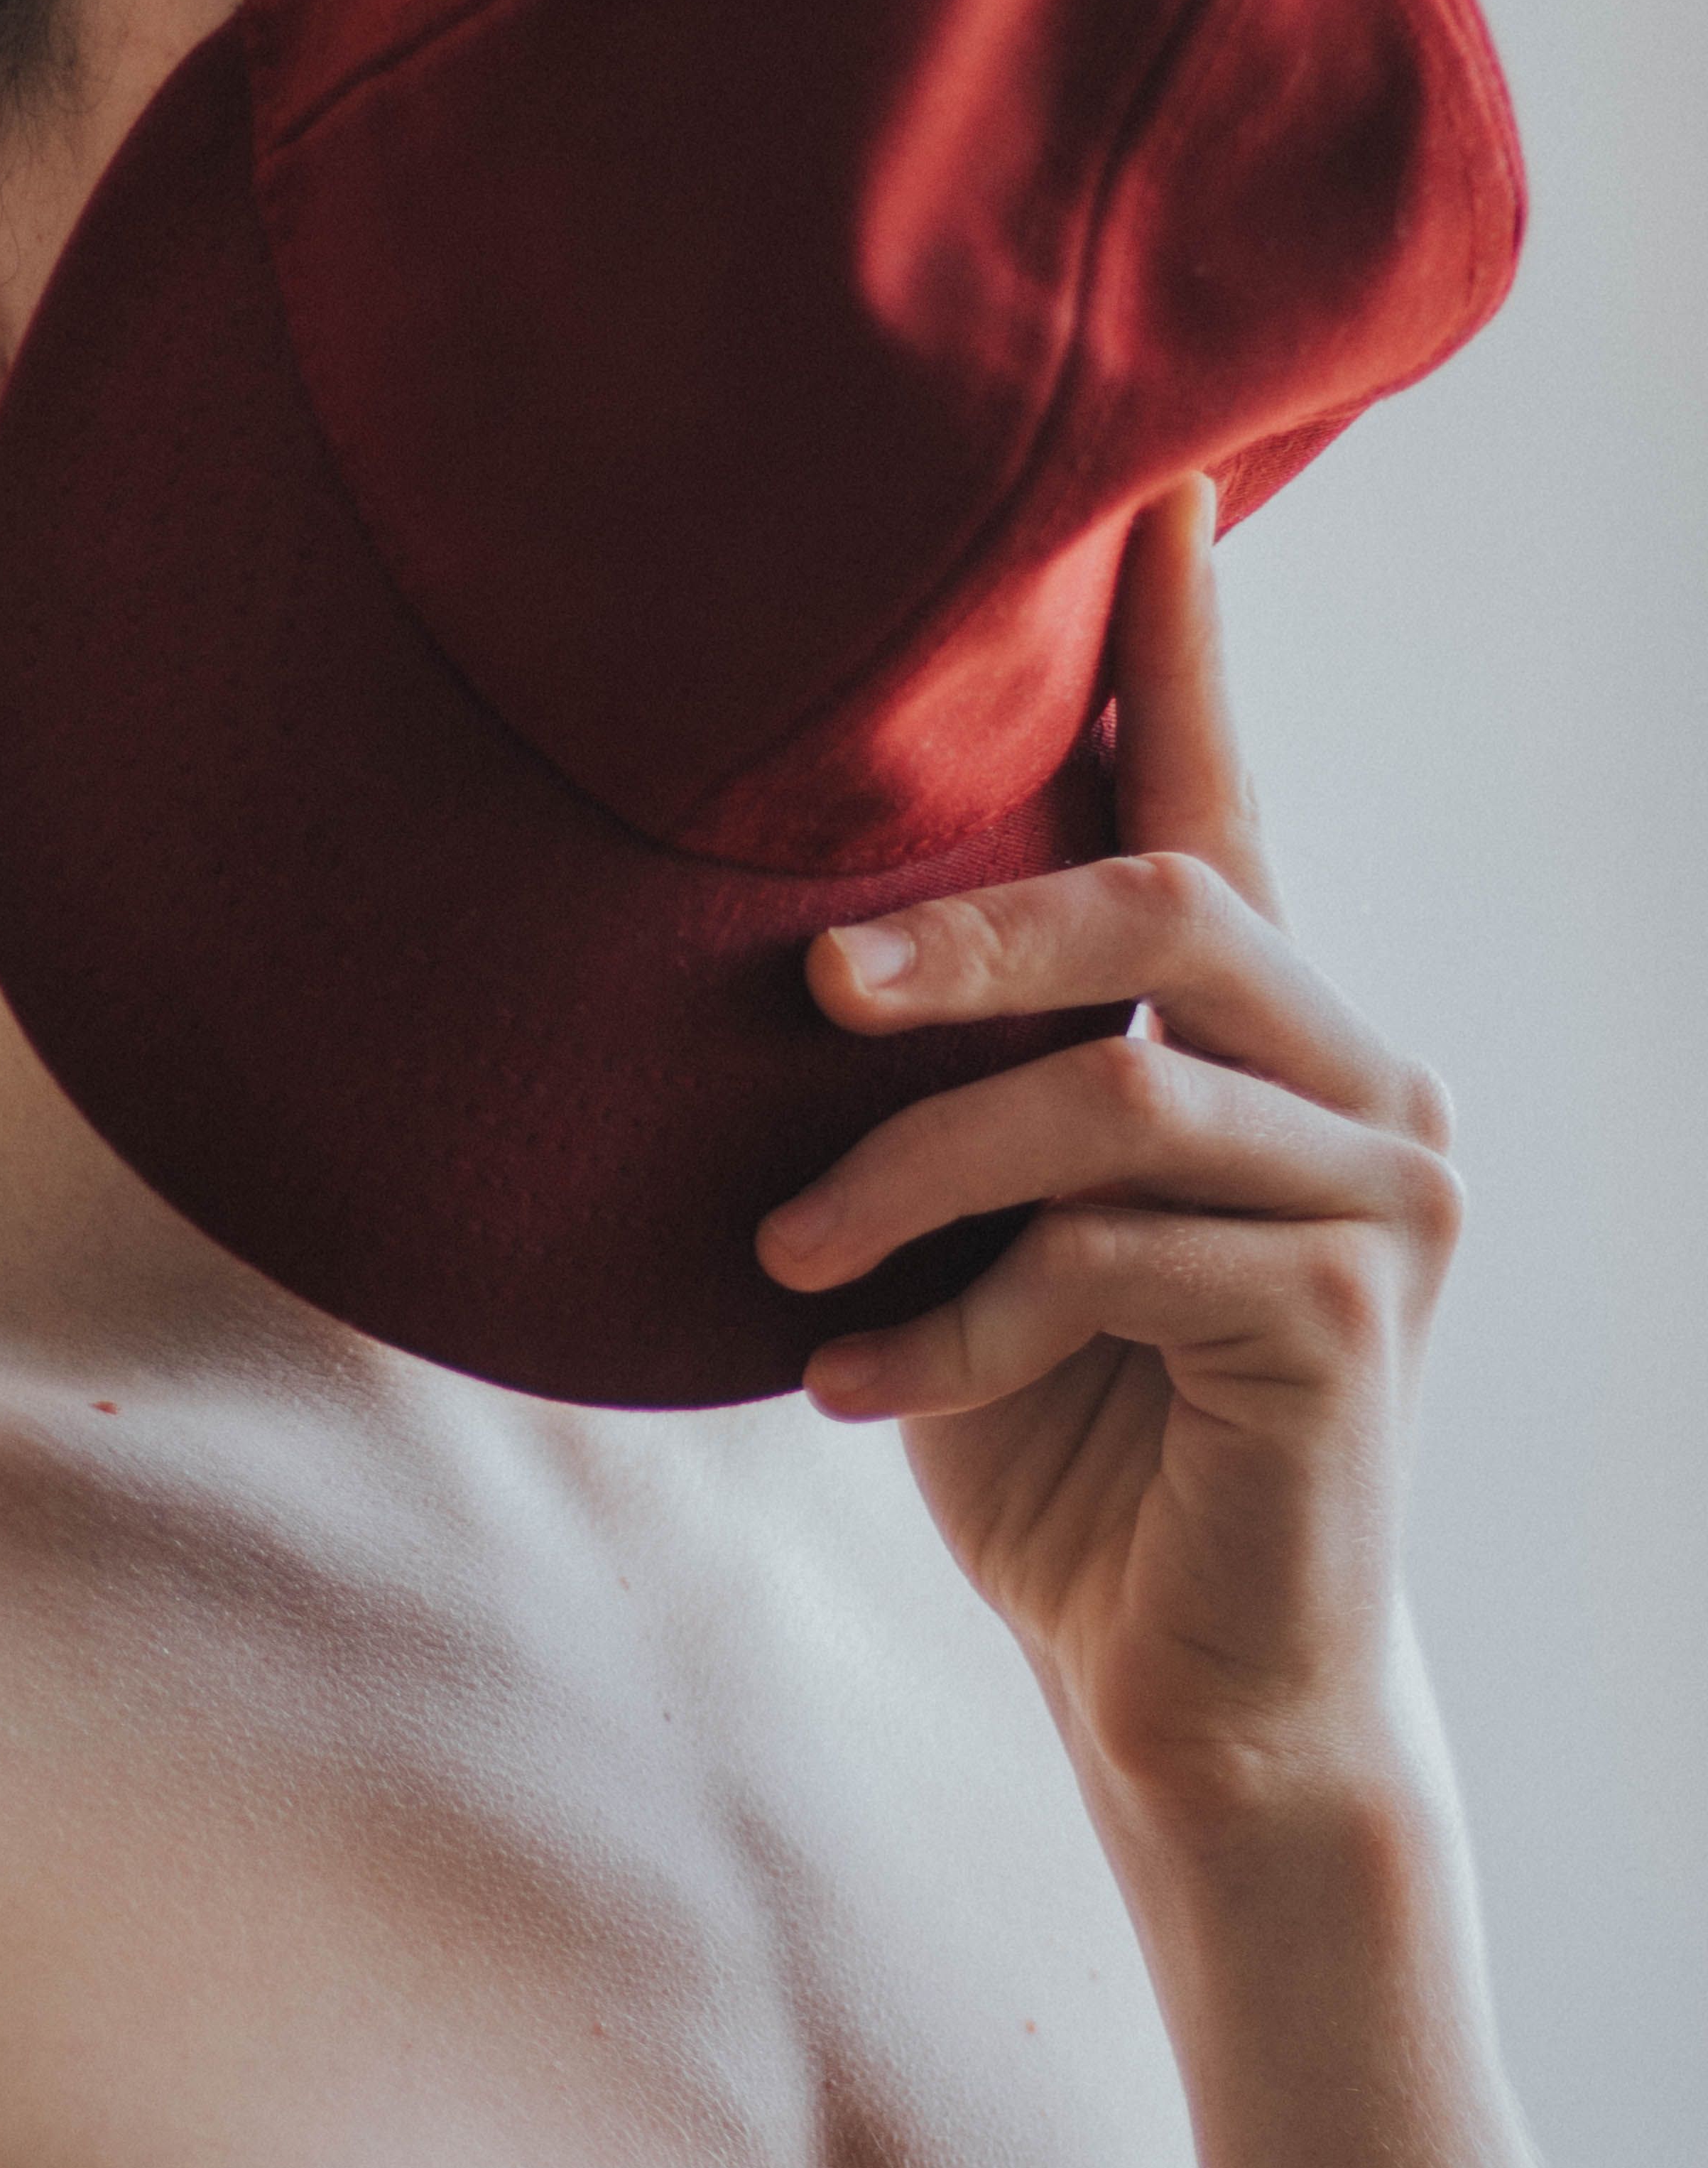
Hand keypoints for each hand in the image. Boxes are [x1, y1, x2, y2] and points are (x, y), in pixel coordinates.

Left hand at [757, 482, 1463, 1897]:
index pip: (1215, 793)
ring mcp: (1382, 1191)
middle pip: (1160, 908)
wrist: (1179, 1688)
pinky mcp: (1348, 1311)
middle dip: (960, 933)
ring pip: (1110, 1091)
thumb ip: (962, 1084)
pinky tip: (858, 1391)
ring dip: (911, 1172)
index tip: (1151, 479)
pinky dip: (953, 1320)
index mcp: (1268, 1031)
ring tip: (785, 1260)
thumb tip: (809, 946)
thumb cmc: (1064, 1445)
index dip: (1181, 635)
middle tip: (805, 996)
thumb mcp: (983, 1228)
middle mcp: (1363, 1077)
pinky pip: (1107, 1254)